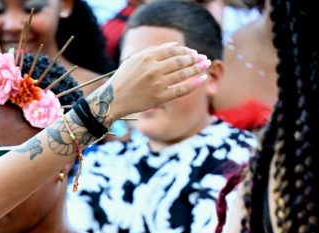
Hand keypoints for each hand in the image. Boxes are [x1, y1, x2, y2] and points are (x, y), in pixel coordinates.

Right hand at [94, 42, 210, 121]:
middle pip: (180, 61)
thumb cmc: (124, 79)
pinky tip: (201, 80)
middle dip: (194, 59)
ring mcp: (156, 84)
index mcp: (147, 57)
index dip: (185, 50)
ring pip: (182, 74)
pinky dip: (192, 85)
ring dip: (196, 69)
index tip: (193, 52)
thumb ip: (155, 51)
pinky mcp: (158, 98)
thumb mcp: (135, 59)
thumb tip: (174, 45)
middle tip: (204, 58)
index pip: (173, 50)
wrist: (112, 100)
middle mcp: (153, 69)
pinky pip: (179, 90)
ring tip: (206, 65)